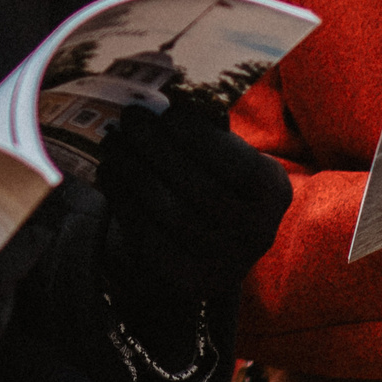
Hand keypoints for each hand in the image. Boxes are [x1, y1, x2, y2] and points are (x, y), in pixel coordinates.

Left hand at [95, 102, 292, 304]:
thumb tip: (174, 101)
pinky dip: (124, 202)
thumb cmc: (213, 181)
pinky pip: (150, 237)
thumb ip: (208, 132)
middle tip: (129, 118)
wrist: (210, 249)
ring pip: (171, 211)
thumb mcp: (224, 156)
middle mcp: (258, 232)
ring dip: (134, 171)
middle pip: (198, 186)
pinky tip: (108, 174)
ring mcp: (226, 262)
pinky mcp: (190, 280)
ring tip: (112, 142)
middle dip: (157, 147)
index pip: (235, 161)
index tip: (166, 110)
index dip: (198, 136)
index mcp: (273, 191)